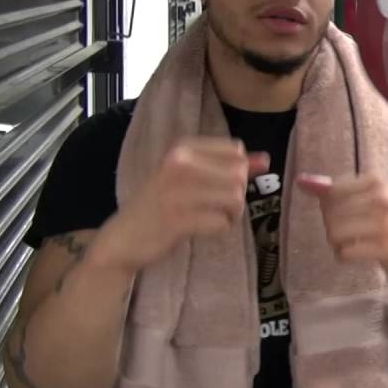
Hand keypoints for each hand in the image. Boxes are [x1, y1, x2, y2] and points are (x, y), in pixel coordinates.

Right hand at [94, 138, 268, 274]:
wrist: (122, 238)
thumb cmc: (160, 204)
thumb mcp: (189, 176)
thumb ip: (228, 166)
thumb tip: (266, 159)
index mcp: (182, 149)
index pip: (235, 150)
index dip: (239, 171)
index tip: (220, 184)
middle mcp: (178, 164)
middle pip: (239, 174)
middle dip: (237, 195)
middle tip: (218, 206)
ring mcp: (177, 191)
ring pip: (235, 198)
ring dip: (232, 213)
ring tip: (212, 217)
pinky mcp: (177, 219)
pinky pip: (222, 222)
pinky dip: (220, 228)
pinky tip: (203, 228)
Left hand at [296, 173, 387, 282]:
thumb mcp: (367, 199)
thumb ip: (335, 190)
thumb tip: (302, 181)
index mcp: (376, 181)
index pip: (331, 191)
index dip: (328, 206)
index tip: (343, 212)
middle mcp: (383, 198)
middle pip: (330, 213)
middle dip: (332, 226)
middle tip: (350, 231)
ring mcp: (387, 223)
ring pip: (335, 234)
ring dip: (337, 243)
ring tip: (352, 243)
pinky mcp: (387, 248)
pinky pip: (345, 253)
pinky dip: (344, 256)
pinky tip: (357, 254)